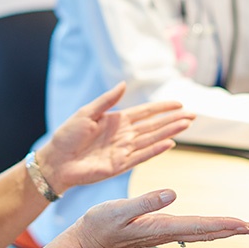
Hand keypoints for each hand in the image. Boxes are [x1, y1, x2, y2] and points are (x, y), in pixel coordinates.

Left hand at [38, 82, 194, 192]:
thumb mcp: (86, 112)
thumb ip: (107, 101)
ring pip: (152, 139)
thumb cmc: (67, 135)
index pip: (145, 112)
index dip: (162, 108)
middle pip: (154, 126)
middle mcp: (124, 135)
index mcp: (117, 120)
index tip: (179, 103)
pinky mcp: (120, 165)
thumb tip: (123, 84)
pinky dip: (156, 150)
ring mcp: (124, 150)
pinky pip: (142, 156)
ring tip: (186, 125)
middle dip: (173, 120)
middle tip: (192, 115)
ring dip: (169, 132)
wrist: (56, 160)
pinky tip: (170, 143)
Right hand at [51, 189, 248, 247]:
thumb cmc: (100, 226)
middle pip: (207, 232)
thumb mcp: (119, 210)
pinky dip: (207, 228)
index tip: (246, 224)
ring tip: (242, 227)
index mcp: (161, 228)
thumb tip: (172, 192)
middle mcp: (166, 233)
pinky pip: (190, 231)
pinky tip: (212, 227)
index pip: (200, 226)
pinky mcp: (158, 232)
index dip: (225, 224)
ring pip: (201, 233)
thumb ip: (145, 202)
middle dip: (232, 229)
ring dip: (223, 230)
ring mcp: (163, 235)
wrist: (87, 240)